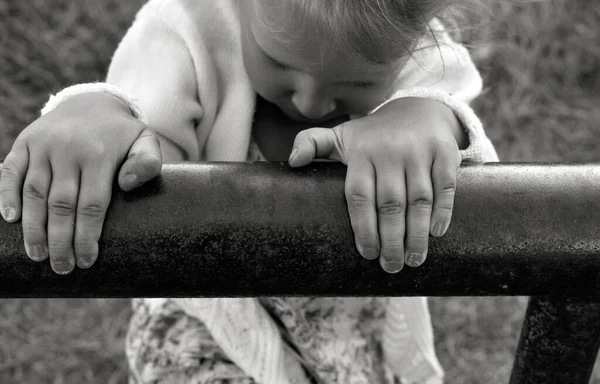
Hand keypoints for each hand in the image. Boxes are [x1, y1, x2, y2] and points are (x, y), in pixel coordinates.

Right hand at [0, 92, 161, 273]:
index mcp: (99, 154)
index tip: (86, 260)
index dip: (87, 236)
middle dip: (60, 240)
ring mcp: (43, 146)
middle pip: (61, 205)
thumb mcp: (146, 142)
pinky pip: (10, 172)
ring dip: (33, 228)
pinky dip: (6, 195)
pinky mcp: (24, 143)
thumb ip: (147, 162)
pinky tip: (10, 220)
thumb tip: (127, 185)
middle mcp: (68, 149)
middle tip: (62, 267)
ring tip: (38, 255)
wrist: (91, 102)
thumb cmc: (122, 134)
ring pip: (34, 193)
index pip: (92, 205)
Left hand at [288, 98, 462, 272]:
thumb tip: (292, 162)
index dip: (363, 228)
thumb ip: (312, 144)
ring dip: (416, 234)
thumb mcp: (341, 136)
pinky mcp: (445, 152)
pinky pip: (445, 186)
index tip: (368, 253)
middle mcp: (390, 151)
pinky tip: (436, 234)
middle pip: (390, 204)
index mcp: (361, 152)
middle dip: (391, 240)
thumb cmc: (372, 135)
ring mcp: (419, 151)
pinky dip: (442, 211)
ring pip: (419, 199)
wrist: (418, 110)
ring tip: (413, 260)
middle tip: (391, 266)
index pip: (359, 196)